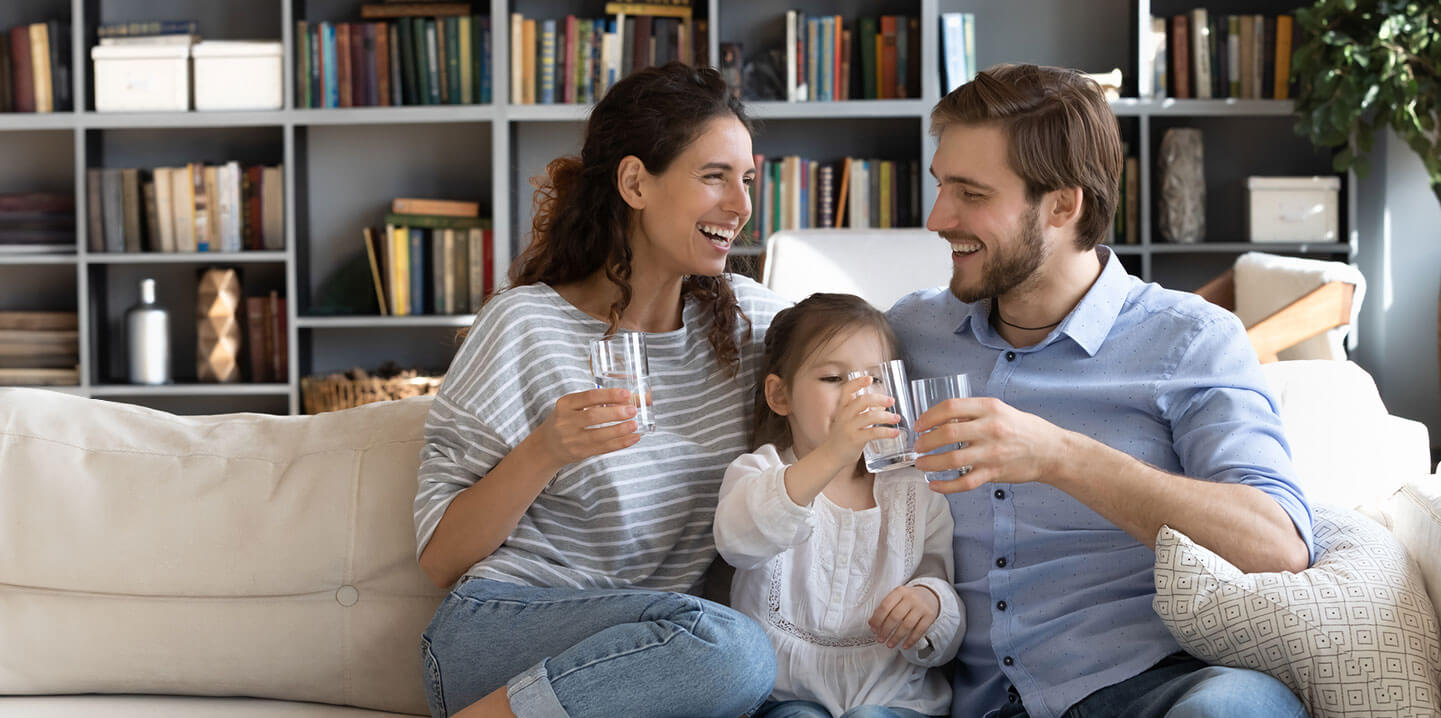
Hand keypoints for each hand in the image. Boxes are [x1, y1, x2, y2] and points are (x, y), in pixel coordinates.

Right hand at [532, 388, 642, 466]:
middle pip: (593, 416)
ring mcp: (571, 439)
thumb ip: (600, 401)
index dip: (609, 395)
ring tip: (634, 425)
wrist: (547, 445)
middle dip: (615, 413)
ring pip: (598, 435)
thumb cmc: (567, 420)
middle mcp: (565, 421)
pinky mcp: (580, 453)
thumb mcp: (575, 406)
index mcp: (565, 404)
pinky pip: (603, 448)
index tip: (626, 394)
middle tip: (632, 410)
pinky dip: (620, 443)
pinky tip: (633, 438)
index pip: (588, 397)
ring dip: (620, 430)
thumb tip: (634, 397)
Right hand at [817, 375, 899, 463]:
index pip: (847, 390)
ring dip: (886, 416)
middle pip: (862, 401)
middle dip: (879, 399)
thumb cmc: (842, 437)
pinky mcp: (855, 439)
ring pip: (870, 416)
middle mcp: (844, 416)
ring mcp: (849, 427)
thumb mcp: (848, 420)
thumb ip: (862, 412)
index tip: (869, 379)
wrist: (830, 456)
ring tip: (896, 418)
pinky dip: (886, 432)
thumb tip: (881, 404)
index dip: (858, 383)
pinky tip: (895, 433)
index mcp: (842, 409)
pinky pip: (873, 433)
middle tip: (891, 401)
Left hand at [869, 585, 940, 649]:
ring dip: (896, 638)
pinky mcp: (930, 616)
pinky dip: (911, 640)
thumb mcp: (896, 598)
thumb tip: (872, 623)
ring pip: (907, 625)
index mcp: (899, 592)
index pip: (885, 606)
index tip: (873, 629)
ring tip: (890, 644)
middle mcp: (911, 598)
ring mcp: (921, 607)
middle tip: (880, 639)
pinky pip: (920, 631)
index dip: (878, 619)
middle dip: (886, 630)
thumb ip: (884, 608)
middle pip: (895, 616)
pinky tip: (905, 646)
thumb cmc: (908, 599)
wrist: (930, 595)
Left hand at [912, 397, 1067, 493]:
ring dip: (930, 463)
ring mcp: (992, 453)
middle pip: (946, 433)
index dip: (929, 415)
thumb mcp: (1000, 410)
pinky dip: (945, 486)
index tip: (919, 424)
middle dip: (925, 441)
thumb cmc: (1024, 429)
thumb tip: (941, 418)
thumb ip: (973, 413)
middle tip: (917, 445)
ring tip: (921, 463)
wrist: (1051, 451)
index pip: (950, 407)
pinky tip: (934, 485)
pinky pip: (964, 482)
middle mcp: (990, 429)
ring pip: (951, 459)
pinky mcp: (994, 473)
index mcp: (990, 408)